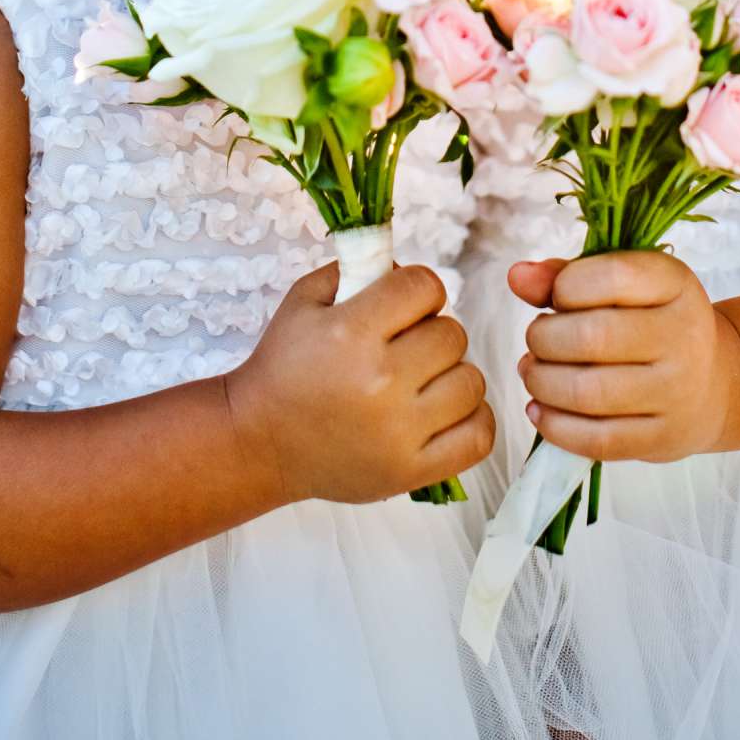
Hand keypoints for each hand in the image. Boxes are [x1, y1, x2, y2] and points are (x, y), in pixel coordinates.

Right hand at [227, 261, 493, 505]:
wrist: (260, 441)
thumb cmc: (284, 366)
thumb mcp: (305, 301)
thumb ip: (355, 269)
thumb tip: (406, 269)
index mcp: (351, 333)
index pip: (425, 287)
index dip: (417, 289)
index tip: (402, 304)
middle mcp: (380, 382)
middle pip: (453, 334)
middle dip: (432, 331)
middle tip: (405, 345)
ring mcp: (399, 432)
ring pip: (472, 382)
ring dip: (452, 375)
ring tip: (423, 380)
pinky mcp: (411, 471)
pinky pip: (479, 436)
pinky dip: (471, 419)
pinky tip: (444, 411)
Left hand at [509, 252, 739, 463]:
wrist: (714, 384)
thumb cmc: (652, 323)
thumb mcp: (624, 286)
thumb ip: (566, 275)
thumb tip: (517, 276)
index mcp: (675, 284)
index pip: (611, 276)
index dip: (565, 287)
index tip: (557, 298)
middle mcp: (684, 336)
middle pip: (592, 337)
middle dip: (543, 339)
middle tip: (537, 340)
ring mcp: (677, 393)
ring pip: (589, 393)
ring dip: (542, 382)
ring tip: (534, 372)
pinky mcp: (663, 438)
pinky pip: (598, 439)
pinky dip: (555, 426)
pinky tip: (541, 409)